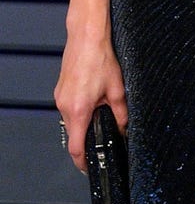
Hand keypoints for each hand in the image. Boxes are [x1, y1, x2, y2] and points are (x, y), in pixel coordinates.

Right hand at [54, 33, 127, 173]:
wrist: (87, 36)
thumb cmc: (100, 57)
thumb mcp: (117, 89)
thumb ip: (121, 112)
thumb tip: (125, 128)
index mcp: (78, 110)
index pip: (75, 147)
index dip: (82, 161)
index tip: (89, 167)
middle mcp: (64, 106)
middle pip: (74, 134)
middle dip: (88, 138)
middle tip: (104, 135)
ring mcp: (60, 97)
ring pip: (72, 120)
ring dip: (85, 121)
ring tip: (101, 109)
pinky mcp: (61, 90)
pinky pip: (69, 108)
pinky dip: (81, 110)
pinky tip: (93, 98)